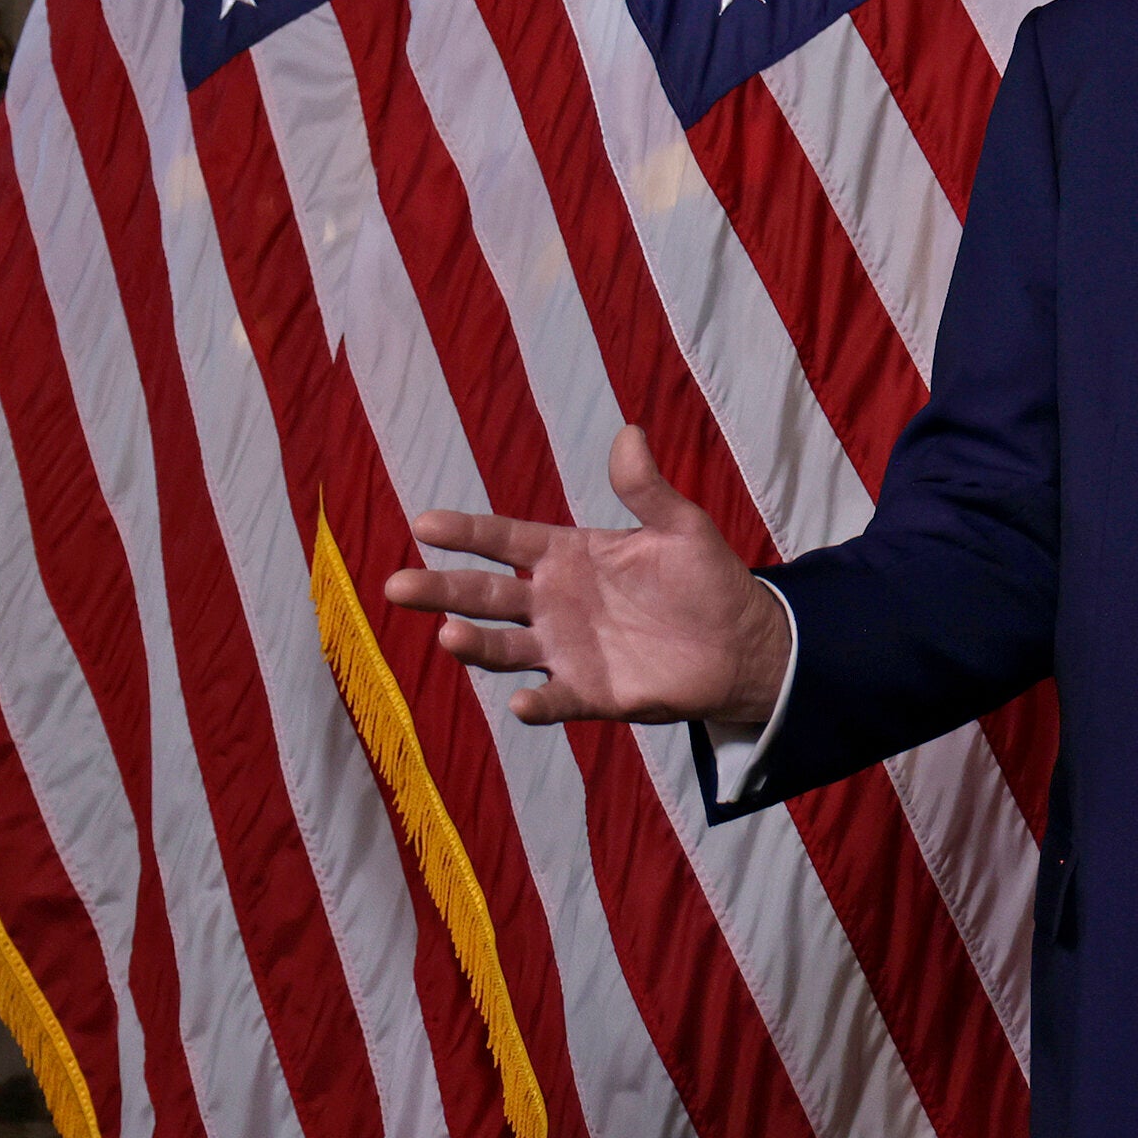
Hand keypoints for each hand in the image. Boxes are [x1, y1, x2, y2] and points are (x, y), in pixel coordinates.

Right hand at [380, 427, 792, 729]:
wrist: (741, 642)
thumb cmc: (705, 578)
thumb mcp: (680, 526)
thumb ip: (646, 489)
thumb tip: (629, 434)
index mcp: (567, 556)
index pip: (504, 541)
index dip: (466, 533)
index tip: (424, 523)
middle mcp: (553, 603)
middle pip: (485, 596)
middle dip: (441, 590)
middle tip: (396, 586)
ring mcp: (565, 650)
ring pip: (504, 647)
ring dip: (474, 644)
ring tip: (448, 634)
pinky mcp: (590, 693)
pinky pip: (555, 700)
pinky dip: (537, 704)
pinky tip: (522, 703)